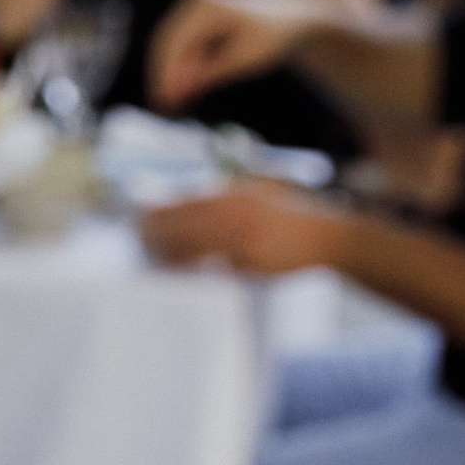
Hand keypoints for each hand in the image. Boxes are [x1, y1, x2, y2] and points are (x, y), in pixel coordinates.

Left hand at [138, 179, 344, 278]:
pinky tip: (183, 272)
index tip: (138, 219)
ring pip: (192, 248)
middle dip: (155, 234)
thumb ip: (225, 194)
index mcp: (234, 194)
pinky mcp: (251, 262)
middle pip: (181, 225)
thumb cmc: (286, 215)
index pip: (183, 202)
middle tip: (140, 242)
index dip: (157, 212)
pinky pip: (214, 268)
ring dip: (169, 255)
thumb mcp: (257, 192)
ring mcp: (243, 238)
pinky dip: (196, 270)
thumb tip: (184, 199)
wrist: (326, 236)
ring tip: (155, 259)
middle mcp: (236, 213)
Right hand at [147, 0, 314, 111]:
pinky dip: (183, 65)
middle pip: (168, 41)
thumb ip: (210, 73)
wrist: (295, 19)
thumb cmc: (274, 39)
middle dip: (165, 74)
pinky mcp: (199, 15)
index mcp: (208, 4)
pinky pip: (184, 43)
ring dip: (172, 72)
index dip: (166, 73)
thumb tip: (179, 90)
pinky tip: (185, 87)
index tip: (164, 100)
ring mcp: (196, 4)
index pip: (175, 41)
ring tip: (173, 101)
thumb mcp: (244, 60)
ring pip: (173, 44)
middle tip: (162, 104)